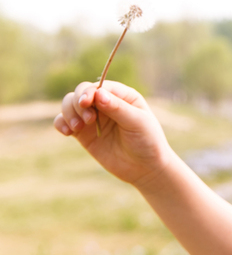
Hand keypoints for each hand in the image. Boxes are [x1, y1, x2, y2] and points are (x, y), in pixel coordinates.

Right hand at [53, 80, 174, 188]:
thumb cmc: (147, 141)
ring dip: (69, 112)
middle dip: (78, 102)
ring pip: (70, 104)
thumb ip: (118, 108)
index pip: (100, 86)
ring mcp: (93, 118)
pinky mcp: (83, 133)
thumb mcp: (137, 122)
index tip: (86, 103)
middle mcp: (106, 103)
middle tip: (88, 120)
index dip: (90, 91)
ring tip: (77, 128)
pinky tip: (68, 132)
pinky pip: (64, 121)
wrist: (145, 168)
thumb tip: (98, 93)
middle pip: (81, 92)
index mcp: (123, 96)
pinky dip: (61, 123)